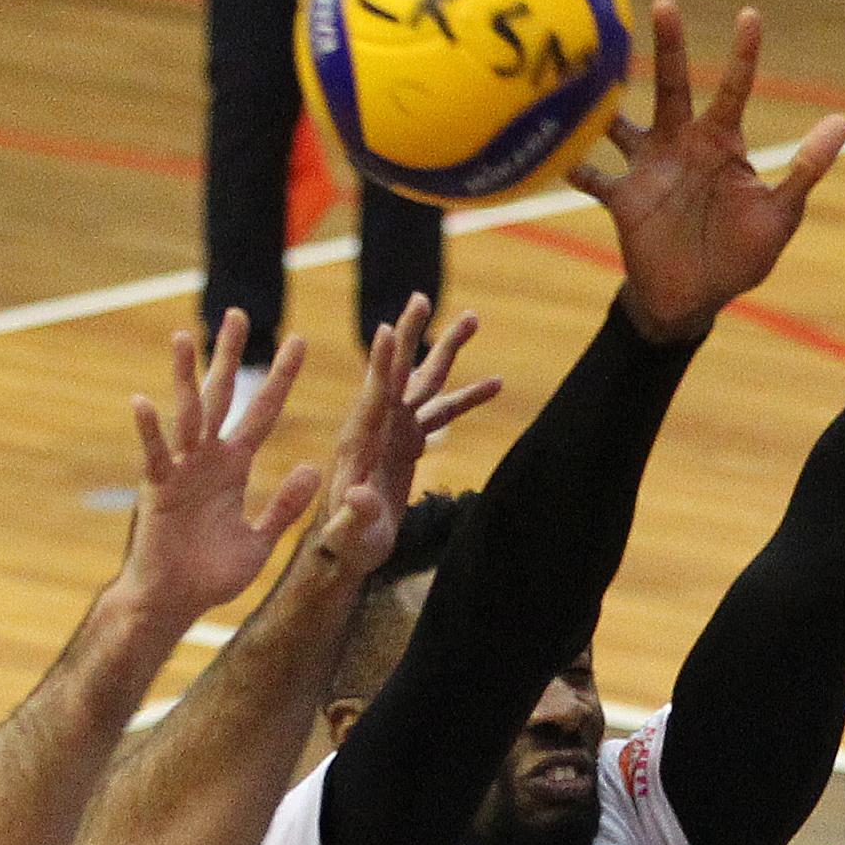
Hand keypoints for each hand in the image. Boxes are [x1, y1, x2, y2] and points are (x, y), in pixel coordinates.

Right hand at [108, 313, 320, 630]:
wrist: (174, 603)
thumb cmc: (212, 575)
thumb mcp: (261, 539)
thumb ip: (285, 505)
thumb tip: (312, 468)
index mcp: (234, 467)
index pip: (263, 413)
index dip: (280, 380)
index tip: (299, 342)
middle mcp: (207, 459)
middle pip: (222, 396)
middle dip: (229, 356)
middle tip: (237, 313)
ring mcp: (181, 470)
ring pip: (186, 413)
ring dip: (185, 376)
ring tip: (185, 336)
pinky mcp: (158, 489)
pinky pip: (154, 455)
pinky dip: (149, 430)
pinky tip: (142, 400)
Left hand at [306, 296, 501, 579]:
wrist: (349, 547)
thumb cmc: (348, 544)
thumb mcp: (351, 535)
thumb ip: (355, 514)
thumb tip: (358, 495)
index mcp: (360, 439)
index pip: (373, 396)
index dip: (381, 365)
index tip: (387, 329)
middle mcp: (376, 424)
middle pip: (398, 372)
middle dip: (411, 335)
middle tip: (421, 297)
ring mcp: (394, 428)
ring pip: (425, 381)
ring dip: (447, 350)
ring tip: (473, 317)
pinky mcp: (409, 439)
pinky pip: (442, 411)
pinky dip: (467, 396)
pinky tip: (496, 382)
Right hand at [568, 0, 844, 342]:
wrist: (695, 299)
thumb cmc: (738, 254)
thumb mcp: (780, 214)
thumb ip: (806, 169)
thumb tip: (842, 123)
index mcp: (721, 142)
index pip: (733, 89)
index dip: (743, 54)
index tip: (750, 15)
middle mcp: (680, 143)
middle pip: (671, 85)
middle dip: (669, 46)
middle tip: (665, 3)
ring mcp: (647, 168)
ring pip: (623, 121)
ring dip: (607, 99)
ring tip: (590, 67)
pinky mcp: (622, 200)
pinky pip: (594, 179)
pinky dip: (575, 168)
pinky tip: (558, 157)